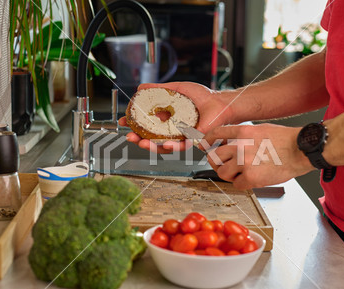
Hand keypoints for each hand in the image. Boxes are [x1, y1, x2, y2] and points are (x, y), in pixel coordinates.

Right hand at [118, 82, 234, 152]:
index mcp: (168, 119)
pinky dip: (171, 146)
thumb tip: (140, 87)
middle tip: (129, 137)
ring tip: (141, 142)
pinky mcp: (191, 142)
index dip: (134, 124)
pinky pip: (180, 147)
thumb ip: (159, 89)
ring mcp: (181, 137)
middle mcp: (173, 130)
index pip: (147, 124)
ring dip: (150, 146)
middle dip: (138, 139)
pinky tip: (164, 144)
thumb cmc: (203, 97)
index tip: (123, 121)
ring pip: (163, 146)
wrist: (220, 103)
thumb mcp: (177, 89)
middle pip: (151, 138)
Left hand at [202, 124, 314, 189]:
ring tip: (241, 173)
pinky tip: (252, 178)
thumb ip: (242, 136)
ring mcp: (244, 162)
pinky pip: (237, 184)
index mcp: (241, 132)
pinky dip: (242, 184)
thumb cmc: (285, 140)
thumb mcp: (260, 129)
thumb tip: (229, 143)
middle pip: (213, 157)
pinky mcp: (251, 178)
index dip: (207, 142)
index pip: (214, 134)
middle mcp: (239, 146)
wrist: (300, 150)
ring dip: (229, 175)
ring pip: (222, 173)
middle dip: (217, 162)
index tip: (205, 147)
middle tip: (224, 165)